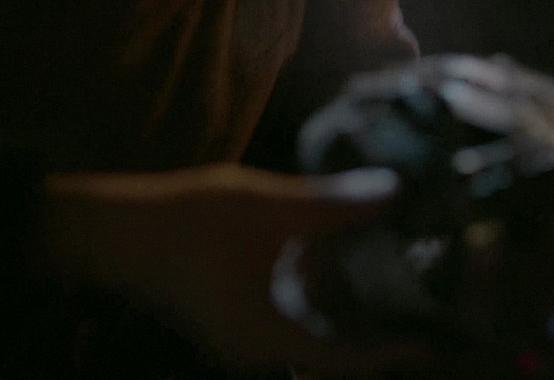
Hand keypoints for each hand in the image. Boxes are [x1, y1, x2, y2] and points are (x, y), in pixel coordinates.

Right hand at [41, 164, 436, 376]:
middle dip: (380, 337)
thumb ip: (333, 204)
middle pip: (336, 357)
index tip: (438, 338)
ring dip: (350, 319)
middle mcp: (259, 352)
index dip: (398, 350)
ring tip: (393, 288)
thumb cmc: (186, 222)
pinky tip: (336, 272)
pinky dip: (320, 307)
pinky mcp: (234, 323)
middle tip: (424, 308)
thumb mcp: (267, 207)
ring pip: (313, 341)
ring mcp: (244, 341)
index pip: (351, 360)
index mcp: (270, 337)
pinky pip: (292, 325)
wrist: (115, 232)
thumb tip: (395, 193)